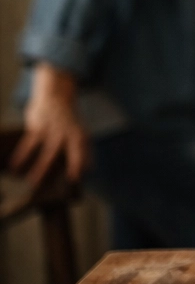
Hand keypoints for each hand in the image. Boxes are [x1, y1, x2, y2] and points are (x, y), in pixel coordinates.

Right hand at [9, 63, 87, 185]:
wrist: (56, 96)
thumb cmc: (69, 122)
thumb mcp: (80, 133)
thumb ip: (84, 151)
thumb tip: (89, 169)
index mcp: (80, 137)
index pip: (81, 153)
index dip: (78, 166)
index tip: (75, 179)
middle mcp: (67, 134)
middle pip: (65, 156)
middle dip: (59, 172)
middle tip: (55, 187)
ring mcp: (52, 130)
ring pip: (45, 152)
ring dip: (38, 168)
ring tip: (31, 183)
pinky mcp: (38, 126)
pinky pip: (29, 144)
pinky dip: (22, 156)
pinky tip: (15, 166)